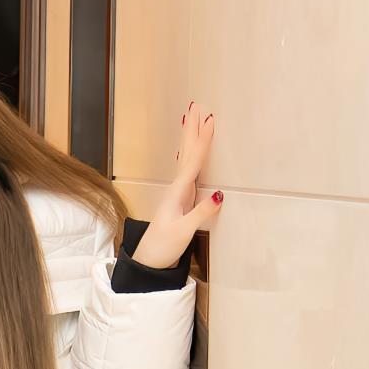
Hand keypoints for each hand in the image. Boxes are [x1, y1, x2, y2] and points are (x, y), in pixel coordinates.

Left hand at [131, 100, 223, 267]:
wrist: (149, 261)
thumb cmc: (164, 246)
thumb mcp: (184, 231)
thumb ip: (201, 212)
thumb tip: (219, 194)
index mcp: (178, 192)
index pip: (193, 160)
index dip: (203, 140)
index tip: (209, 120)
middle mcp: (177, 189)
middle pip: (187, 153)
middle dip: (193, 130)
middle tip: (197, 107)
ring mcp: (178, 193)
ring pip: (187, 159)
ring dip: (192, 139)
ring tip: (195, 121)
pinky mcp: (181, 201)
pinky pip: (189, 171)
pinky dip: (193, 157)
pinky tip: (193, 154)